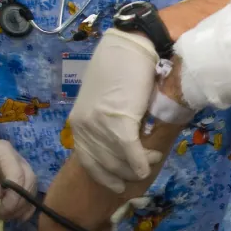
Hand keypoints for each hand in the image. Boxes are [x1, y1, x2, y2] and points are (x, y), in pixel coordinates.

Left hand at [0, 138, 36, 220]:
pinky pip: (23, 192)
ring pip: (29, 187)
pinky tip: (17, 216)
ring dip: (23, 204)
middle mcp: (13, 159)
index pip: (19, 174)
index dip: (15, 195)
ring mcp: (13, 169)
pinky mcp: (10, 180)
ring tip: (9, 218)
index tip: (3, 212)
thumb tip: (0, 196)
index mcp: (4, 152)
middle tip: (6, 216)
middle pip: (29, 180)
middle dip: (21, 200)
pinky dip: (23, 205)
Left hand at [69, 28, 163, 193]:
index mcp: (79, 121)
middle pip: (103, 164)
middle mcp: (84, 127)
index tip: (117, 184)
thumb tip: (119, 139)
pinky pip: (130, 153)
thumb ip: (107, 119)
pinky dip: (141, 162)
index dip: (103, 175)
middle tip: (139, 177)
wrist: (132, 47)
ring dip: (137, 167)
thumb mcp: (106, 98)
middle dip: (122, 175)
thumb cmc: (121, 67)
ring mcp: (99, 126)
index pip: (87, 159)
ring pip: (118, 161)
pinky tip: (149, 165)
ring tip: (152, 163)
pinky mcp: (118, 123)